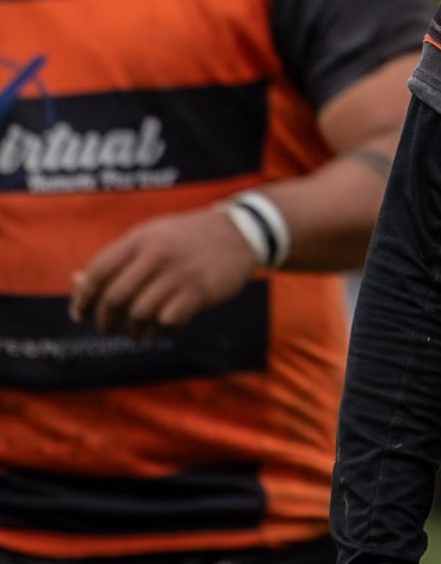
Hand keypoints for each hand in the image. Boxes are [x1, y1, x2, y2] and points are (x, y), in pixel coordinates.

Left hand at [69, 207, 258, 337]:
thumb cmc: (189, 237)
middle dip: (105, 320)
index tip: (80, 315)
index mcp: (140, 239)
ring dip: (135, 329)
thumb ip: (119, 259)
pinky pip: (169, 321)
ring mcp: (179, 274)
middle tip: (107, 330)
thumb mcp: (153, 237)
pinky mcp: (200, 291)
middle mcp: (156, 255)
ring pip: (140, 312)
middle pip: (115, 297)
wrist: (241, 231)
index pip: (99, 271)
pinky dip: (164, 330)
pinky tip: (169, 327)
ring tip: (139, 332)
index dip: (83, 298)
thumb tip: (77, 281)